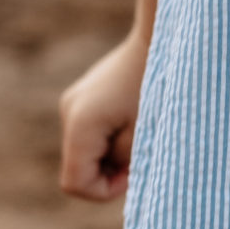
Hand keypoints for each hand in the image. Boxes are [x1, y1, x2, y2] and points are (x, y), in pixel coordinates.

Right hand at [58, 34, 146, 201]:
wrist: (160, 38)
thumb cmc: (158, 87)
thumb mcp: (145, 134)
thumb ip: (122, 161)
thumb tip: (108, 172)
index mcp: (81, 124)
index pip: (75, 184)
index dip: (103, 191)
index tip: (133, 173)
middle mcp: (69, 111)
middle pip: (79, 167)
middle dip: (108, 171)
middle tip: (142, 152)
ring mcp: (73, 101)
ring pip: (84, 150)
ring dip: (110, 153)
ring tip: (140, 133)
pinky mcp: (83, 94)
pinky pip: (89, 132)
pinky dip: (109, 137)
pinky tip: (133, 120)